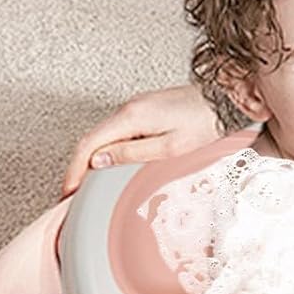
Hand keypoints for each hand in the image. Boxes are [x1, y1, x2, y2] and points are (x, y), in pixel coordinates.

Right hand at [60, 84, 221, 198]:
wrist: (224, 101)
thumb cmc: (205, 124)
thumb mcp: (169, 148)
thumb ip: (131, 154)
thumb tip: (98, 161)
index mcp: (131, 117)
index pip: (88, 144)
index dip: (74, 170)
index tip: (68, 190)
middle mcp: (128, 108)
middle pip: (90, 139)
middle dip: (77, 167)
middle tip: (73, 192)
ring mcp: (135, 107)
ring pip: (102, 134)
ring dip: (91, 158)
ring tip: (87, 183)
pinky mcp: (144, 109)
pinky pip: (115, 130)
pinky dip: (105, 148)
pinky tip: (108, 163)